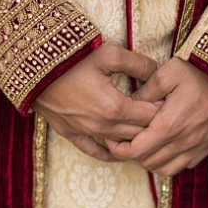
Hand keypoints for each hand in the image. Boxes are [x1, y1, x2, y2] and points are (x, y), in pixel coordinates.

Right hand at [32, 42, 160, 161]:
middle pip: (138, 133)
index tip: (172, 103)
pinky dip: (109, 154)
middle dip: (155, 125)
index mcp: (114, 107)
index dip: (165, 110)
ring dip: (135, 139)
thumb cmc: (71, 58)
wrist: (34, 68)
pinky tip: (118, 153)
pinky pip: (93, 151)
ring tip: (147, 131)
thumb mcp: (108, 53)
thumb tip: (158, 70)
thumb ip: (138, 63)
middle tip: (165, 116)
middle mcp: (101, 125)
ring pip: (120, 144)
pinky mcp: (69, 133)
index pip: (150, 116)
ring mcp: (84, 132)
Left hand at [107, 57, 207, 175]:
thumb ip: (144, 92)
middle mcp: (186, 140)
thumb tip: (128, 106)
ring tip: (144, 146)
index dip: (119, 149)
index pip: (136, 151)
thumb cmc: (201, 69)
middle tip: (125, 142)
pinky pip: (185, 165)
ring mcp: (200, 145)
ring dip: (150, 161)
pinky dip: (171, 162)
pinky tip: (165, 147)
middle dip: (132, 155)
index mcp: (171, 124)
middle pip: (148, 162)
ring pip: (166, 169)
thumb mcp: (167, 72)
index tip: (112, 140)